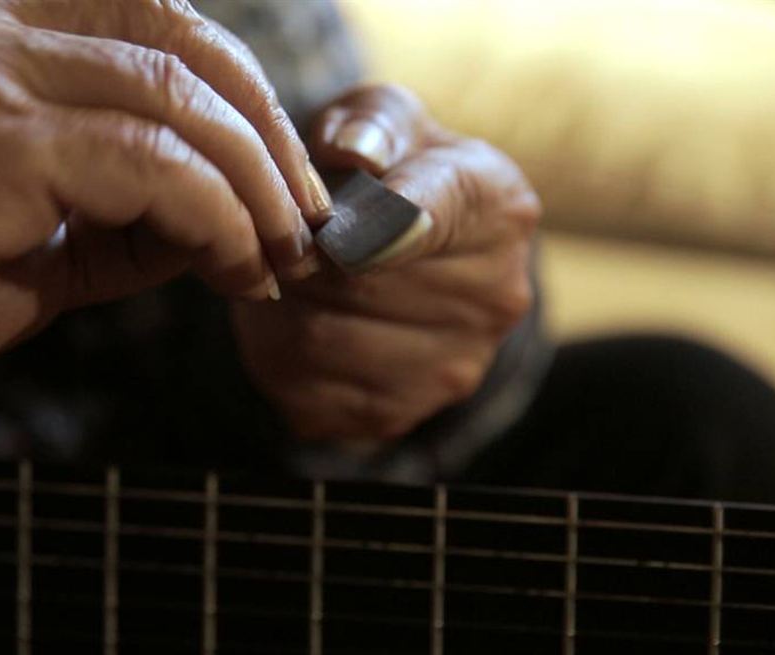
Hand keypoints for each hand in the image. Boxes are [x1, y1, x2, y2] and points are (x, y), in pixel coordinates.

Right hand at [0, 0, 334, 476]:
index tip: (282, 193)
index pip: (155, 25)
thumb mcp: (24, 252)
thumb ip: (119, 223)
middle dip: (268, 141)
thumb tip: (222, 229)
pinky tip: (231, 269)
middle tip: (305, 228)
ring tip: (278, 261)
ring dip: (255, 187)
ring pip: (178, 101)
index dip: (240, 103)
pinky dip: (214, 218)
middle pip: (184, 44)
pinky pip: (149, 163)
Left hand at [232, 84, 540, 442]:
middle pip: (355, 283)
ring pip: (320, 338)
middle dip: (299, 255)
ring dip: (278, 304)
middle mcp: (496, 299)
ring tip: (283, 276)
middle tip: (282, 238)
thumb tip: (355, 151)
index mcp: (501, 210)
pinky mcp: (395, 416)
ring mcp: (452, 369)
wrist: (398, 256)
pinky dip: (273, 352)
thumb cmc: (385, 170)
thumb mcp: (383, 119)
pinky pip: (303, 390)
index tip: (328, 227)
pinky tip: (288, 321)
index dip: (365, 220)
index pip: (430, 214)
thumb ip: (371, 122)